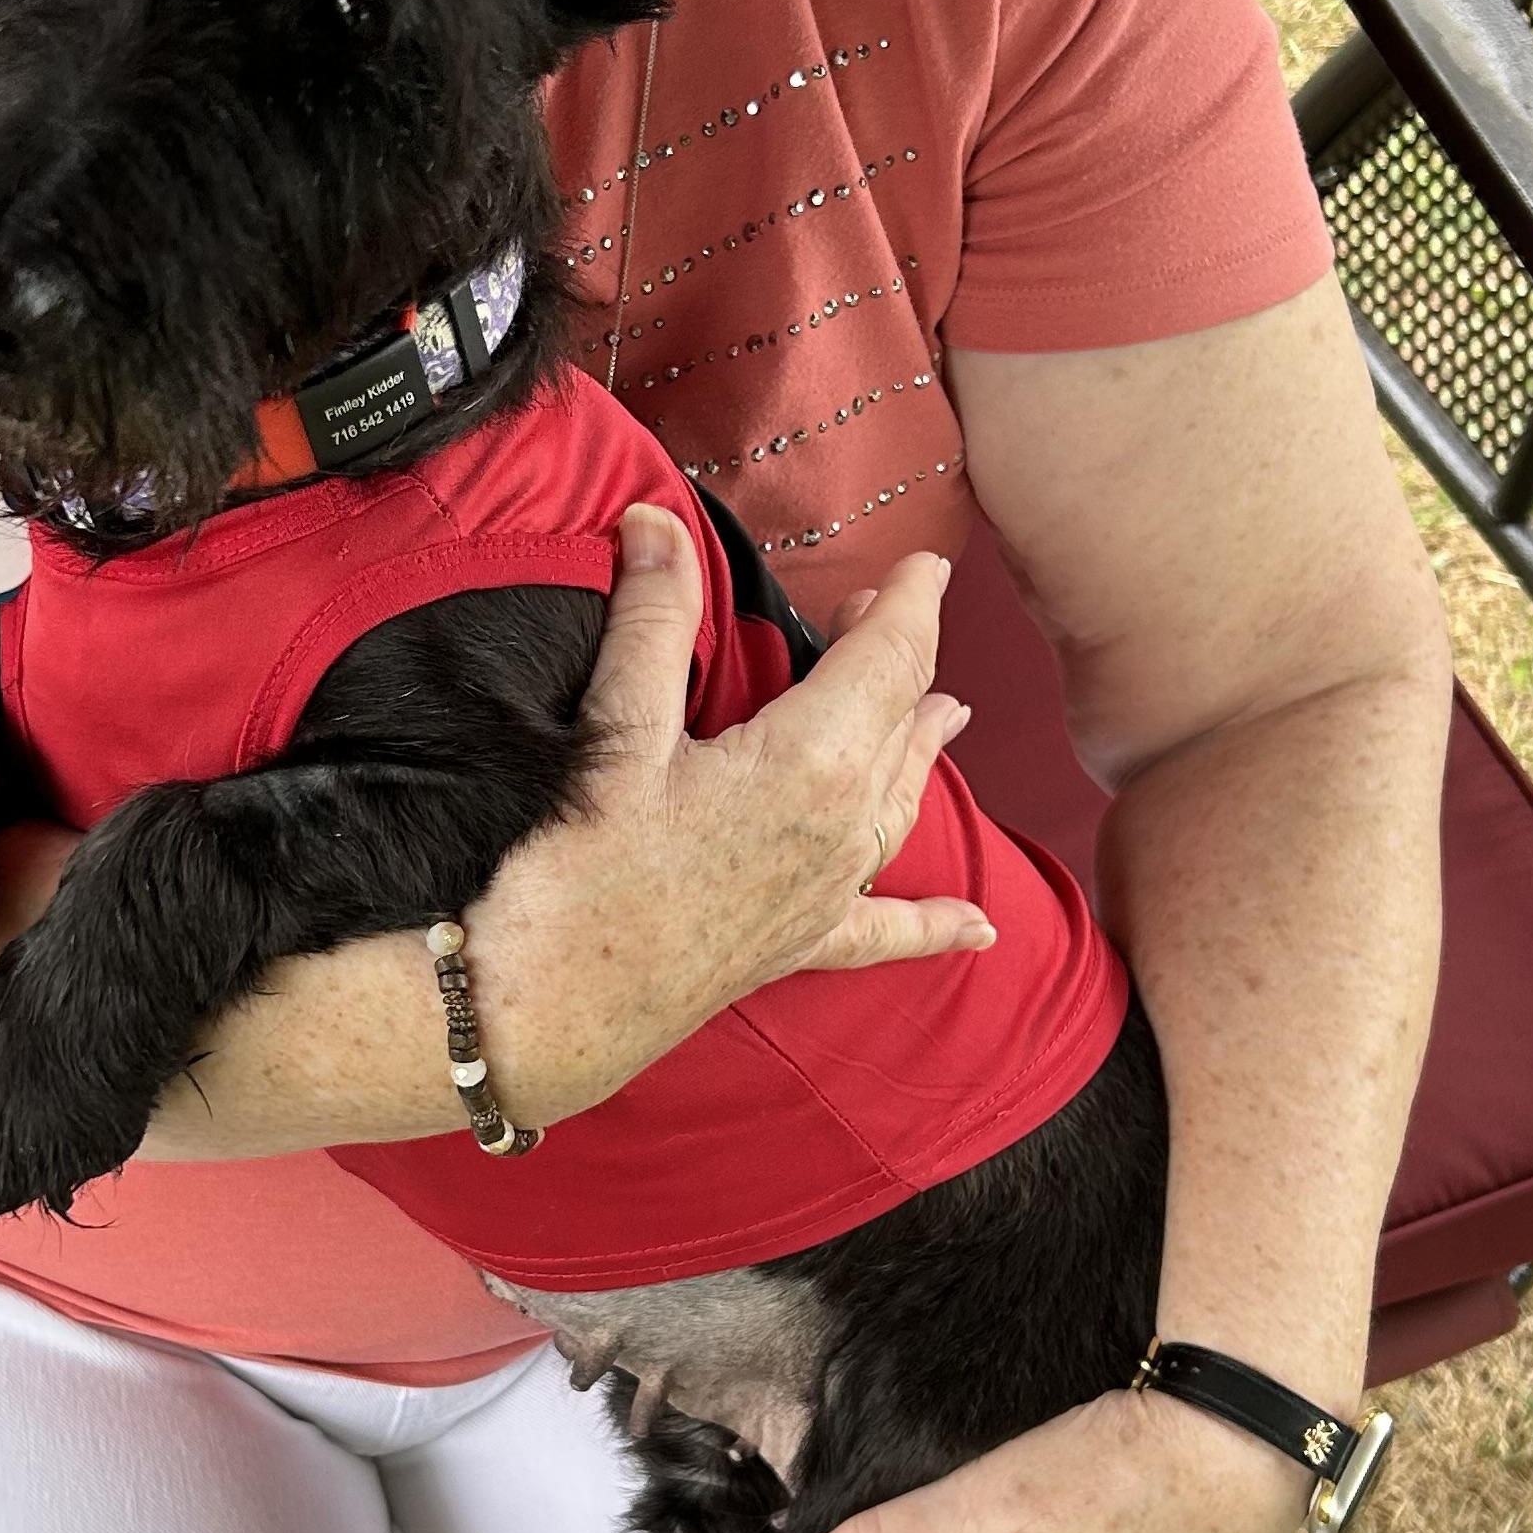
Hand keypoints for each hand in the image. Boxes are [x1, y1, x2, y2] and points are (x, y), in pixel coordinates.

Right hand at [468, 505, 995, 1122]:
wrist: (553, 1008)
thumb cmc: (583, 871)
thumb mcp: (619, 729)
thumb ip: (651, 620)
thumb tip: (654, 524)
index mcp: (812, 760)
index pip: (887, 657)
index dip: (909, 602)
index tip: (925, 562)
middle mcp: (842, 828)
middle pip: (898, 721)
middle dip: (901, 656)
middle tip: (886, 606)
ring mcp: (828, 892)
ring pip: (899, 804)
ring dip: (922, 751)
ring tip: (947, 715)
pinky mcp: (798, 947)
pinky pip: (885, 931)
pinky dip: (934, 925)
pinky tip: (979, 932)